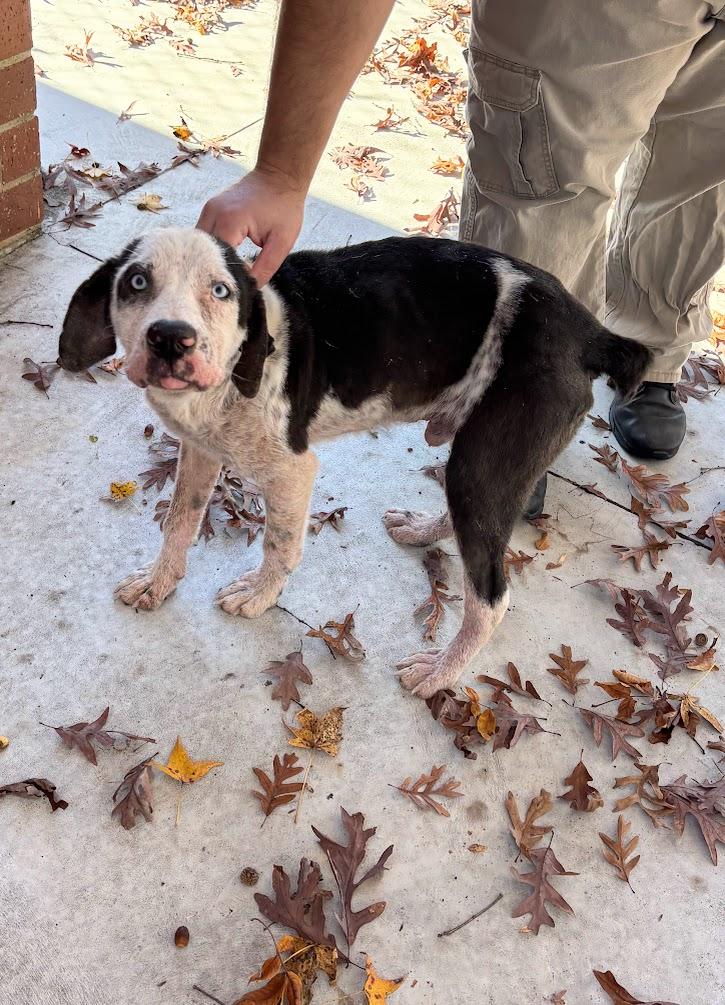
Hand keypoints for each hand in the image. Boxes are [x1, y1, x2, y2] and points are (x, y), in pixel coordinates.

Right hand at [196, 166, 304, 286]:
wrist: (279, 176)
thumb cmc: (284, 207)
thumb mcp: (281, 242)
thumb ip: (265, 267)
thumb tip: (250, 288)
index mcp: (231, 221)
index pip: (217, 258)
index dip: (223, 276)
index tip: (232, 291)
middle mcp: (213, 212)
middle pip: (202, 251)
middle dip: (210, 270)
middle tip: (222, 288)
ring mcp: (209, 208)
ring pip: (198, 244)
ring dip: (207, 259)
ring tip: (219, 275)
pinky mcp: (210, 208)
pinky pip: (202, 235)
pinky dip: (209, 249)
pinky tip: (219, 260)